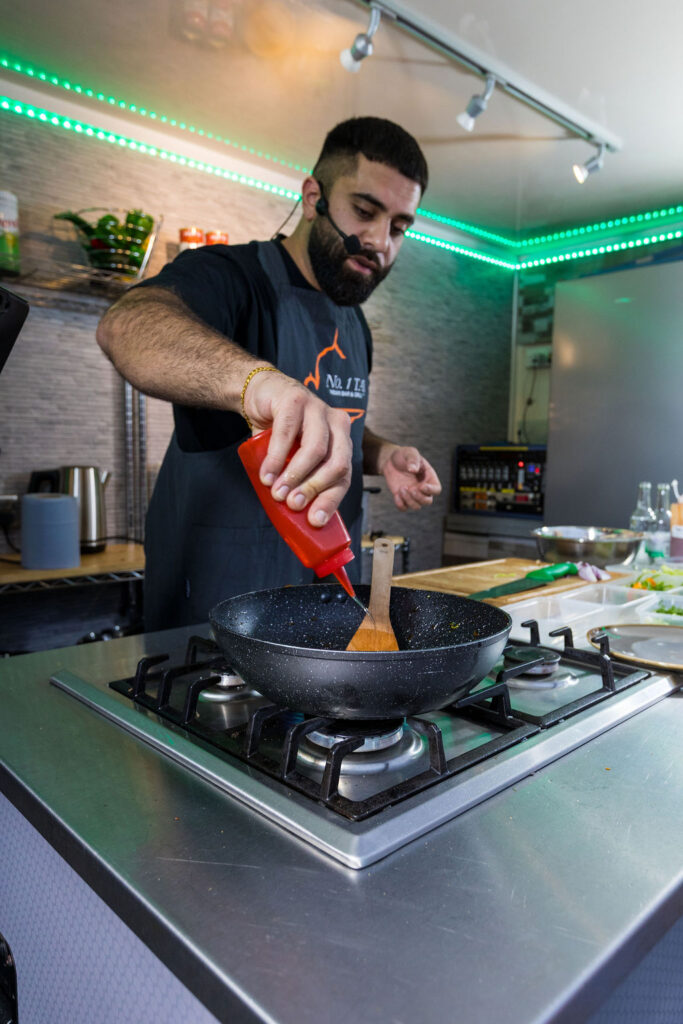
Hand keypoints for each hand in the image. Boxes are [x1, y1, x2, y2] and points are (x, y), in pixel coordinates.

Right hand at [243, 369, 352, 526]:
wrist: (260, 395)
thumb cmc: (280, 431)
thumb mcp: (294, 458)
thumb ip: (299, 479)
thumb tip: (297, 515)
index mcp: (341, 441)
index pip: (344, 476)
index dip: (330, 499)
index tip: (314, 520)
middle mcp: (337, 424)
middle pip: (336, 463)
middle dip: (315, 488)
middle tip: (293, 504)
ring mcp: (318, 409)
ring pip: (316, 449)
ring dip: (295, 475)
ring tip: (277, 492)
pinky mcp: (295, 399)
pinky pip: (288, 433)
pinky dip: (276, 458)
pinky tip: (267, 473)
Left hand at [380, 446, 441, 510]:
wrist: (390, 460)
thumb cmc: (404, 455)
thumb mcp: (409, 453)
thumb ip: (413, 460)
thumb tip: (413, 469)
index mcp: (429, 477)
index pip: (436, 489)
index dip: (431, 490)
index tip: (421, 486)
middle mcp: (423, 488)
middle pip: (428, 501)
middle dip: (419, 498)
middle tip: (411, 489)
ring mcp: (413, 494)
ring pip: (416, 506)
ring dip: (409, 500)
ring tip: (401, 488)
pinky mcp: (403, 497)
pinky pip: (404, 507)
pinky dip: (400, 504)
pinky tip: (396, 494)